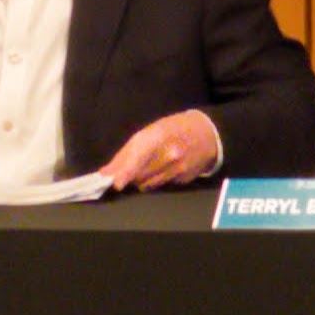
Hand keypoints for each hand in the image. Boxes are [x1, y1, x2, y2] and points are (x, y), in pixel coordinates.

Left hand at [101, 108, 223, 190]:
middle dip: (131, 174)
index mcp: (159, 137)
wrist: (209, 134)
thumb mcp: (151, 132)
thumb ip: (127, 153)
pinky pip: (161, 185)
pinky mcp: (184, 180)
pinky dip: (158, 180)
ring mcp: (179, 169)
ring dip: (143, 179)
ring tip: (152, 165)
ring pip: (148, 184)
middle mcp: (170, 155)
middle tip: (136, 164)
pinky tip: (167, 168)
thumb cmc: (175, 129)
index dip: (126, 172)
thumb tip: (104, 173)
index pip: (138, 157)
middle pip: (139, 176)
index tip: (116, 184)